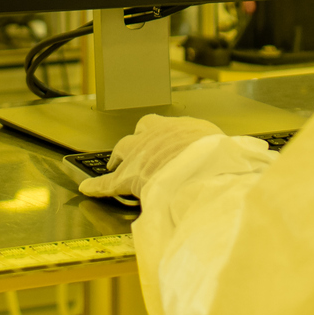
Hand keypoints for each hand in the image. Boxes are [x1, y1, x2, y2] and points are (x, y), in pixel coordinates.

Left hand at [79, 114, 224, 200]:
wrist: (202, 168)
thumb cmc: (216, 157)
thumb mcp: (219, 145)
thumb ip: (214, 147)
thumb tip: (227, 155)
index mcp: (177, 127)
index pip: (159, 125)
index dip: (155, 133)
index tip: (156, 137)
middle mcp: (154, 135)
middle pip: (138, 134)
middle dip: (135, 142)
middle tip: (134, 150)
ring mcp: (139, 155)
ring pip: (122, 152)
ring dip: (118, 158)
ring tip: (114, 165)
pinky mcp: (128, 177)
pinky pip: (107, 182)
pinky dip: (97, 186)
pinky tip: (87, 189)